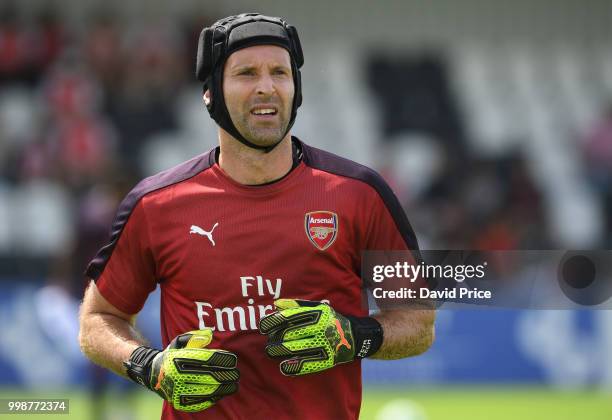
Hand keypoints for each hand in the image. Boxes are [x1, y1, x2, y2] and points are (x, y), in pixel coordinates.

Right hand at [124, 329, 238, 411]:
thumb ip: (194, 336)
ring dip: (224, 388)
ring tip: (234, 384)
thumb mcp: (179, 342)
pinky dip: (213, 398)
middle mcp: (179, 375)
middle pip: (209, 376)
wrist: (152, 374)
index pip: (207, 359)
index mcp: (179, 358)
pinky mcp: (179, 401)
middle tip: (237, 373)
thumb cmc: (171, 355)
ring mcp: (179, 389)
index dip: (222, 360)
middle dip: (226, 375)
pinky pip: (200, 401)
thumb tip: (210, 334)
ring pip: (207, 390)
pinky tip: (222, 393)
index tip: (233, 360)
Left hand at [259, 299, 356, 375]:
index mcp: (317, 313)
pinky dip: (293, 366)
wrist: (354, 337)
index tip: (262, 327)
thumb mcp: (317, 308)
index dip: (273, 322)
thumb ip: (296, 305)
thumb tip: (276, 304)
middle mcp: (320, 328)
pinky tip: (284, 366)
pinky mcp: (327, 359)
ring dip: (279, 351)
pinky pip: (306, 364)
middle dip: (275, 338)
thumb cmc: (330, 320)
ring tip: (271, 351)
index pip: (290, 317)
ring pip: (295, 348)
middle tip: (268, 341)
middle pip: (290, 334)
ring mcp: (324, 344)